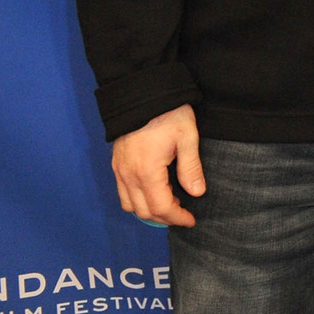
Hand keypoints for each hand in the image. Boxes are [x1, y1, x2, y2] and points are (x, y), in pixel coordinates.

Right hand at [110, 104, 202, 227]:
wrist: (142, 94)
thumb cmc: (168, 113)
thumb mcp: (187, 137)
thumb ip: (191, 168)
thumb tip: (197, 192)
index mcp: (147, 171)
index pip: (160, 207)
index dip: (177, 217)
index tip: (191, 220)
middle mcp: (128, 175)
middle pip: (143, 211)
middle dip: (165, 218)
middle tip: (184, 215)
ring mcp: (119, 170)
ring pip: (129, 205)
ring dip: (149, 211)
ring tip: (170, 205)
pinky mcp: (116, 164)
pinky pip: (122, 193)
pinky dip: (137, 201)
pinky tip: (154, 193)